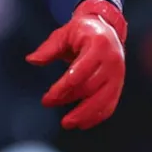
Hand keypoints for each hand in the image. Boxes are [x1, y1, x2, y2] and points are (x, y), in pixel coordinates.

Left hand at [26, 0, 126, 129]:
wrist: (107, 28)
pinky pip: (110, 104)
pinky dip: (97, 116)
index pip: (80, 70)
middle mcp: (112, 60)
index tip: (48, 97)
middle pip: (90, 86)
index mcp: (98, 44)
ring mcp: (118, 74)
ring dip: (84, 114)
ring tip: (67, 123)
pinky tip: (82, 123)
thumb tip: (32, 60)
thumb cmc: (82, 31)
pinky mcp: (119, 84)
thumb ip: (48, 49)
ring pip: (102, 100)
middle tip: (48, 104)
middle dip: (68, 98)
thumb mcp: (64, 34)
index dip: (63, 86)